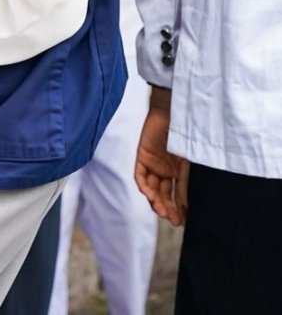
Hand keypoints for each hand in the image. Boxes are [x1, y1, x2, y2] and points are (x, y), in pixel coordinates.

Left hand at [134, 87, 188, 225]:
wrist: (175, 111)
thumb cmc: (189, 133)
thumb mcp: (192, 161)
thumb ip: (189, 181)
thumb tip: (188, 206)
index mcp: (181, 170)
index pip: (179, 194)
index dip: (180, 208)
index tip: (183, 222)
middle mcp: (166, 169)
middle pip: (164, 193)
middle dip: (168, 208)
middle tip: (172, 220)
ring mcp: (154, 163)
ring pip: (152, 188)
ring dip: (156, 201)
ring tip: (162, 211)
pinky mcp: (142, 155)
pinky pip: (141, 175)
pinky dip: (145, 186)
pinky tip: (150, 196)